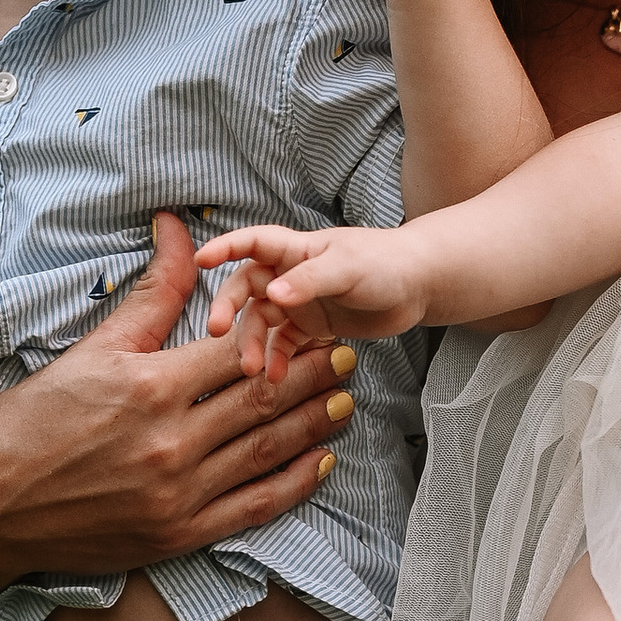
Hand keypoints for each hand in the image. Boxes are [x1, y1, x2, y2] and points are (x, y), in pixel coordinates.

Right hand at [0, 214, 359, 620]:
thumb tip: (180, 228)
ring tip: (344, 400)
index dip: (286, 332)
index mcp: (149, 387)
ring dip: (312, 424)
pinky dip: (293, 483)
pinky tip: (320, 462)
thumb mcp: (91, 348)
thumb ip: (151, 293)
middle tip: (349, 355)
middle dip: (314, 374)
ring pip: (268, 450)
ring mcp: (178, 494)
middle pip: (265, 399)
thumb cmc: (29, 420)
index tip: (315, 318)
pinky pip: (254, 508)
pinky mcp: (178, 533)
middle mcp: (171, 442)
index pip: (240, 350)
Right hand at [200, 219, 430, 375]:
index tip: (200, 262)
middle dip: (229, 308)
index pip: (251, 242)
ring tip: (253, 369)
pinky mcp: (311, 327)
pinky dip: (277, 360)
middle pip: (246, 288)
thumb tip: (274, 295)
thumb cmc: (385, 263)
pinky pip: (284, 344)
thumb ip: (310, 280)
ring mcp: (298, 302)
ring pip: (261, 322)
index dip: (224, 248)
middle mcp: (289, 274)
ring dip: (253, 343)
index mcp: (294, 249)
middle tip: (216, 331)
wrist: (420, 285)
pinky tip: (275, 378)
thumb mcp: (348, 268)